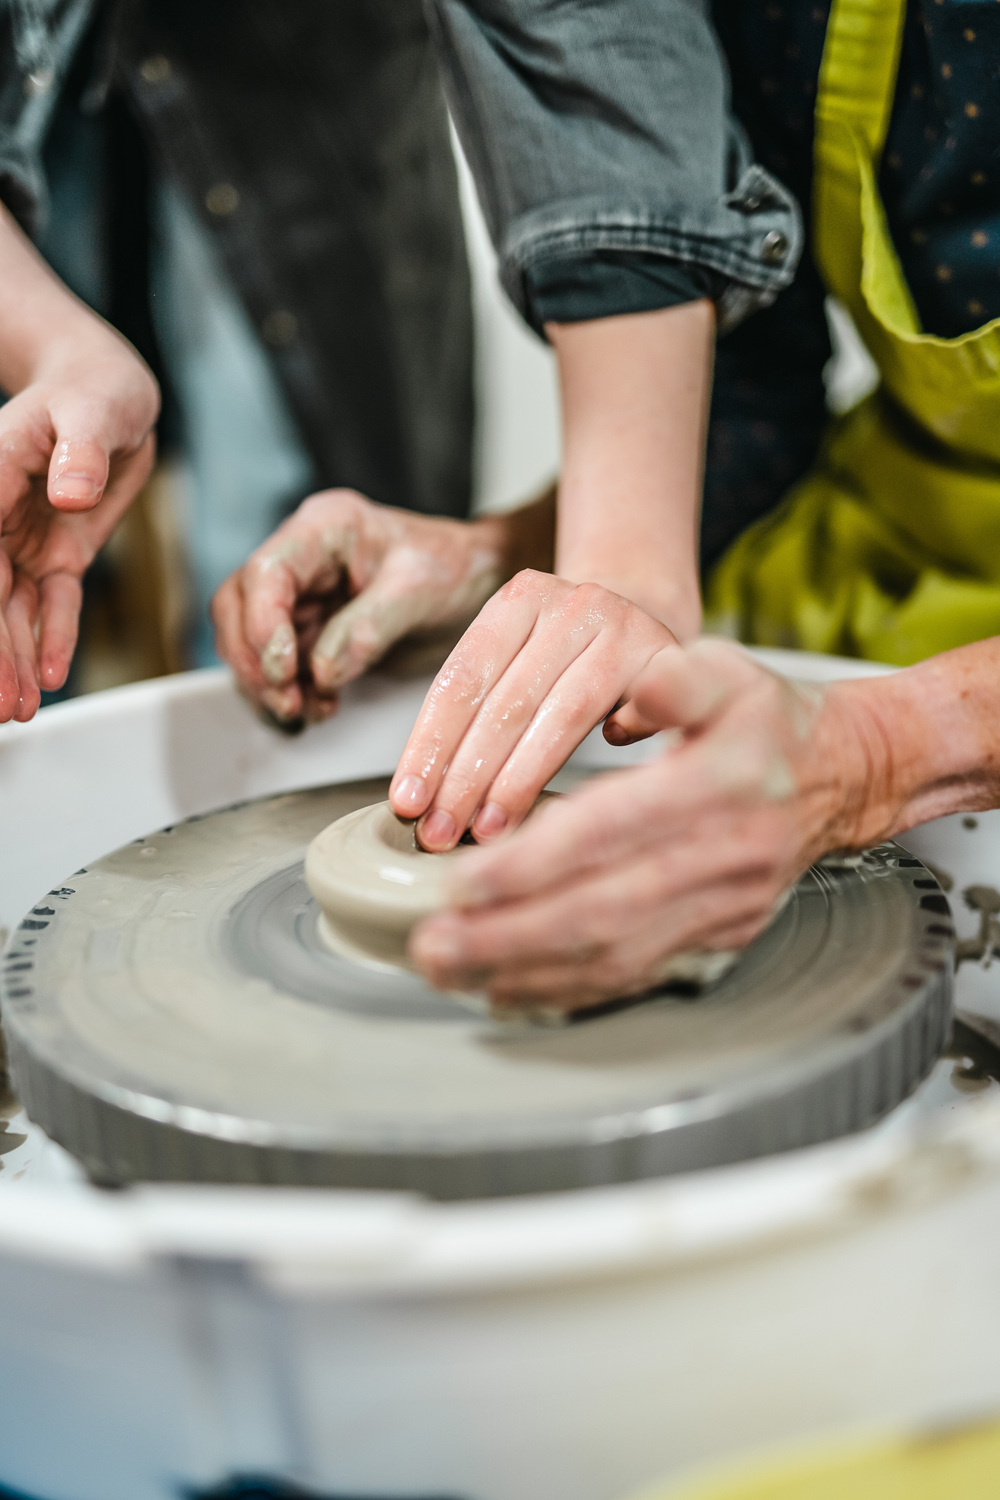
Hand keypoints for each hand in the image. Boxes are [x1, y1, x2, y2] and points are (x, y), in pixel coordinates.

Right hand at [0, 331, 158, 720]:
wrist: (108, 393)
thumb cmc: (92, 390)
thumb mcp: (91, 411)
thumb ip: (81, 450)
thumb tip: (70, 491)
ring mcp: (23, 540)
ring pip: (13, 611)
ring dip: (14, 661)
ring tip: (15, 709)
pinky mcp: (58, 554)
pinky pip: (54, 603)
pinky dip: (52, 639)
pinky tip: (49, 677)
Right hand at [212, 488, 552, 728]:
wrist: (481, 583)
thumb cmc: (456, 568)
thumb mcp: (422, 589)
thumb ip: (370, 627)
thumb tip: (322, 670)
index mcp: (325, 528)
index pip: (266, 573)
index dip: (262, 625)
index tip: (283, 669)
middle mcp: (303, 558)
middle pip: (238, 608)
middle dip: (255, 662)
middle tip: (288, 701)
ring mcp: (302, 596)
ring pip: (250, 642)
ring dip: (268, 684)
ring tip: (307, 710)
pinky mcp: (310, 630)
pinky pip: (278, 665)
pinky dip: (289, 693)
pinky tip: (318, 708)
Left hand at [388, 572, 675, 849]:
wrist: (646, 619)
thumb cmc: (566, 657)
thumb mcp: (518, 659)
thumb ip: (477, 712)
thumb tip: (423, 800)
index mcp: (519, 599)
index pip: (461, 679)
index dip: (430, 745)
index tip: (408, 802)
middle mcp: (572, 605)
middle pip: (506, 703)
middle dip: (466, 778)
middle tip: (440, 833)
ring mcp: (624, 628)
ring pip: (563, 716)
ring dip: (519, 782)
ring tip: (488, 832)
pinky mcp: (669, 659)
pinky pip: (640, 713)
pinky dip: (617, 746)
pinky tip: (592, 790)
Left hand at [410, 639, 891, 1011]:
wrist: (840, 778)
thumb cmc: (768, 722)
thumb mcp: (730, 670)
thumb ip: (677, 678)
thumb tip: (629, 700)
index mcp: (717, 787)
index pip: (612, 832)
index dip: (535, 863)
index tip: (464, 881)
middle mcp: (721, 858)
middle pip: (603, 912)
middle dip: (509, 935)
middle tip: (432, 944)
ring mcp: (721, 908)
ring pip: (614, 955)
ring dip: (525, 971)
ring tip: (450, 970)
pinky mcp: (716, 937)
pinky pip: (634, 972)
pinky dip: (566, 988)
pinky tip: (507, 988)